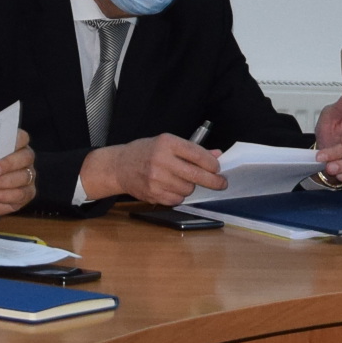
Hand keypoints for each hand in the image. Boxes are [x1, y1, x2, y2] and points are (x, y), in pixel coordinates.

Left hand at [0, 136, 36, 216]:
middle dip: (7, 164)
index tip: (0, 145)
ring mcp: (29, 177)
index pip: (22, 137)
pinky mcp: (28, 194)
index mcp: (15, 145)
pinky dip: (3, 196)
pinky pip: (20, 195)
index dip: (15, 140)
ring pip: (23, 178)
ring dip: (2, 183)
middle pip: (25, 157)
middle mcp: (25, 159)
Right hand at [83, 133, 223, 206]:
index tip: (218, 168)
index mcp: (167, 143)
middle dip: (213, 181)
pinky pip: (177, 199)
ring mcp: (156, 179)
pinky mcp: (153, 194)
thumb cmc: (145, 152)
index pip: (197, 154)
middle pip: (196, 175)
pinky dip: (179, 195)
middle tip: (221, 183)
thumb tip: (216, 155)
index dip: (212, 164)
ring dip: (190, 187)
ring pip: (188, 189)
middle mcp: (161, 160)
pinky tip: (172, 187)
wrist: (119, 167)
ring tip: (182, 180)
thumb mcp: (167, 143)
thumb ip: (192, 150)